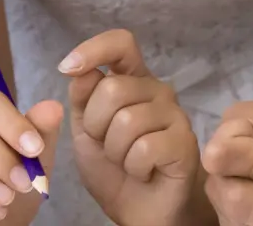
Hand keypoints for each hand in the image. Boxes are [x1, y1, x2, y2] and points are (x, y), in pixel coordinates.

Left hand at [60, 29, 201, 225]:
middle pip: (113, 89)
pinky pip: (144, 147)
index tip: (68, 68)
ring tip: (127, 161)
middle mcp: (156, 90)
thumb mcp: (85, 131)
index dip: (93, 49)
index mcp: (132, 80)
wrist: (139, 209)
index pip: (120, 44)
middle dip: (95, 125)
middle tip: (107, 146)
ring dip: (115, 152)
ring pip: (127, 121)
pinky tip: (144, 171)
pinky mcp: (184, 142)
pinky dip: (133, 166)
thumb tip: (81, 71)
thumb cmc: (114, 168)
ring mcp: (175, 115)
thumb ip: (82, 98)